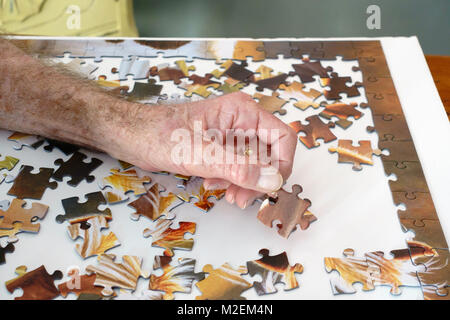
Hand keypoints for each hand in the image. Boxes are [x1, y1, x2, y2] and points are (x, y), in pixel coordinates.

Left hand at [113, 92, 297, 208]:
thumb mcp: (199, 154)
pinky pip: (240, 168)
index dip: (282, 165)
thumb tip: (272, 181)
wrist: (132, 135)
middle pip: (271, 154)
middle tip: (241, 198)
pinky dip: (233, 181)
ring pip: (256, 164)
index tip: (268, 187)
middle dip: (260, 179)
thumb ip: (237, 168)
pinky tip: (214, 185)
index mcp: (242, 112)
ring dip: (246, 183)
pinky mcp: (222, 148)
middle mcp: (241, 122)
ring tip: (227, 194)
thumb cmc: (158, 134)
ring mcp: (232, 135)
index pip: (283, 138)